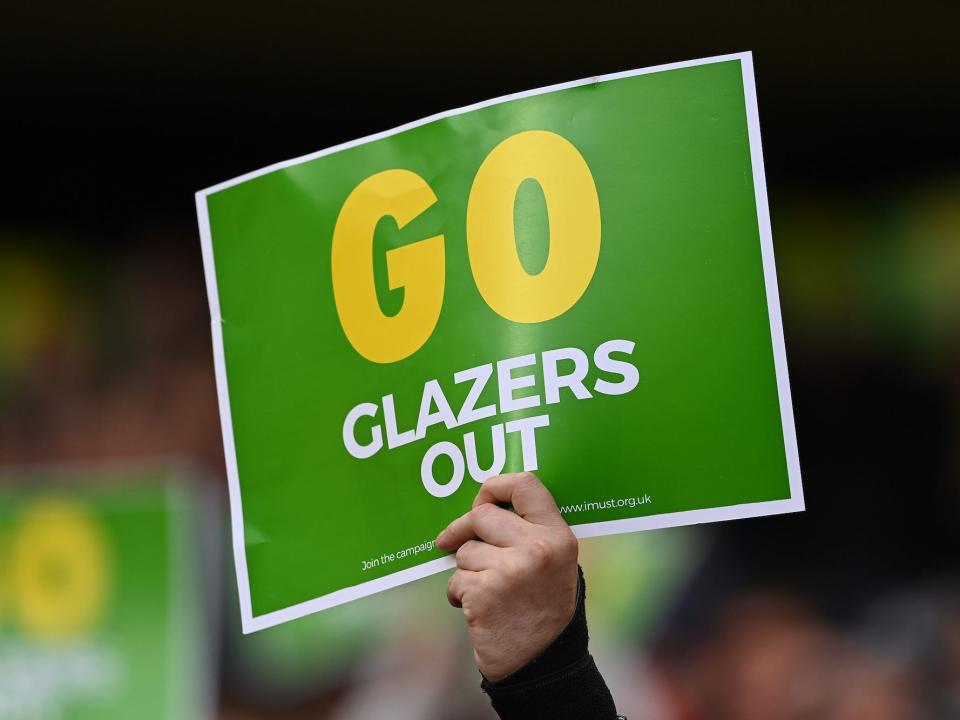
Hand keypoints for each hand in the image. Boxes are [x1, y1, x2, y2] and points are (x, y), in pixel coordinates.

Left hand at [436, 472, 579, 681]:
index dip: (496, 486)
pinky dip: (458, 594)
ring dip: (467, 570)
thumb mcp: (556, 563)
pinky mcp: (483, 594)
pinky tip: (478, 608)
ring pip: (465, 550)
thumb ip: (532, 530)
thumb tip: (487, 502)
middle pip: (482, 515)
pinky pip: (455, 580)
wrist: (541, 664)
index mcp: (558, 537)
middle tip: (456, 542)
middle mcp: (537, 549)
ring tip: (488, 590)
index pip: (525, 485)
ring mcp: (509, 571)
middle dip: (465, 531)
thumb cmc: (543, 609)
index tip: (481, 498)